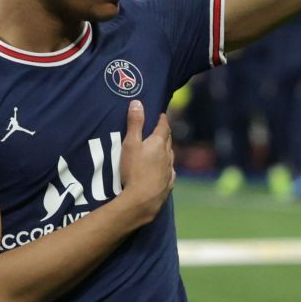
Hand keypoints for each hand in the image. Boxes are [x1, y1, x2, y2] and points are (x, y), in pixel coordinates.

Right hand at [116, 100, 174, 225]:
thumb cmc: (134, 170)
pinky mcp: (168, 184)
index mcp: (158, 143)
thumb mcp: (130, 144)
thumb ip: (135, 124)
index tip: (161, 115)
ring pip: (170, 156)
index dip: (162, 120)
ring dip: (166, 151)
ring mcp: (169, 170)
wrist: (142, 199)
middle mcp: (167, 155)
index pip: (163, 127)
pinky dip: (167, 167)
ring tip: (161, 149)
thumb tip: (137, 102)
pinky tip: (165, 170)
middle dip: (164, 134)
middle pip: (168, 141)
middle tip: (160, 130)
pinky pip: (169, 172)